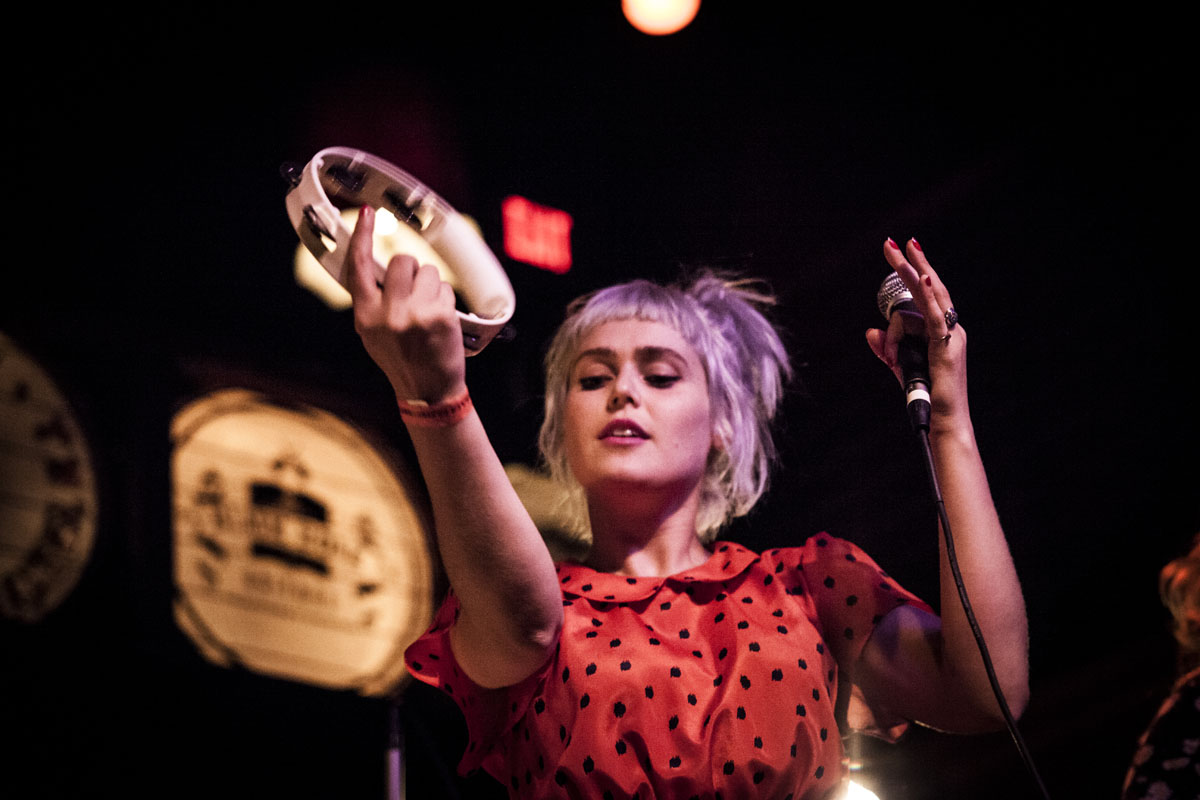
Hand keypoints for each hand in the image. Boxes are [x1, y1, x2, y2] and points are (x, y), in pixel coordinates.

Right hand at [346, 206, 466, 403]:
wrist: (428, 391)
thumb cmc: (401, 358)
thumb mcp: (373, 333)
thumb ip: (373, 301)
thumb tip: (375, 266)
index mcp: (365, 316)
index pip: (358, 267)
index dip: (361, 237)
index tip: (367, 213)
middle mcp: (387, 313)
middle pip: (402, 261)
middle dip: (411, 270)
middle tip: (415, 293)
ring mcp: (415, 313)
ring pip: (427, 271)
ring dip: (431, 286)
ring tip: (429, 312)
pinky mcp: (440, 315)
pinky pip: (444, 288)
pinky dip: (445, 300)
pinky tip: (441, 322)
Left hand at [866, 238, 968, 427]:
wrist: (942, 420)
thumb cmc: (925, 396)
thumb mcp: (900, 367)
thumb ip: (885, 348)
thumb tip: (870, 330)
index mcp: (945, 331)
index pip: (925, 299)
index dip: (912, 277)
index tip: (899, 253)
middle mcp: (952, 329)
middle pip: (930, 287)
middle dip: (912, 262)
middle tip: (893, 242)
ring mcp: (952, 336)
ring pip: (926, 299)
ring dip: (908, 273)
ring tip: (896, 250)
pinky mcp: (946, 346)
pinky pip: (936, 316)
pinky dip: (927, 296)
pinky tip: (920, 277)